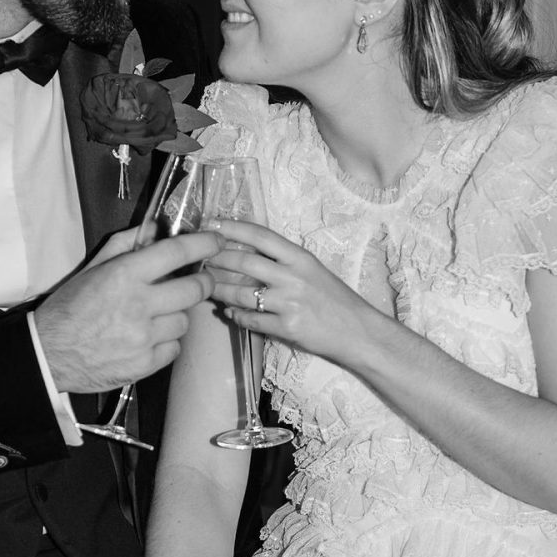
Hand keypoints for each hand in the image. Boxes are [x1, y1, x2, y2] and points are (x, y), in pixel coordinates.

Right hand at [35, 229, 219, 393]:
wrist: (49, 354)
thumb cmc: (69, 308)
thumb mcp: (93, 268)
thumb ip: (126, 244)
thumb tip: (157, 228)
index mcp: (124, 275)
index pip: (178, 252)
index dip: (204, 244)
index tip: (216, 241)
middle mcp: (138, 305)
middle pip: (195, 289)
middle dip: (203, 282)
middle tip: (199, 281)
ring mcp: (144, 337)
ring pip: (185, 321)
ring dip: (177, 316)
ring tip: (156, 316)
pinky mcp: (145, 364)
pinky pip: (174, 348)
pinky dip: (166, 342)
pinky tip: (148, 338)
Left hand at [207, 220, 379, 368]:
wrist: (357, 332)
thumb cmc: (334, 300)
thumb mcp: (313, 271)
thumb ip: (283, 262)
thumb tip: (245, 255)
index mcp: (300, 258)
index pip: (260, 236)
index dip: (232, 228)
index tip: (210, 224)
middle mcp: (293, 276)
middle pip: (244, 262)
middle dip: (216, 259)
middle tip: (199, 259)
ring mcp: (289, 303)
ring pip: (241, 294)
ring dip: (220, 290)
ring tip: (208, 288)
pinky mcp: (287, 328)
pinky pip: (250, 320)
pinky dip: (236, 316)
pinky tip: (231, 313)